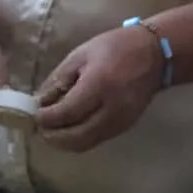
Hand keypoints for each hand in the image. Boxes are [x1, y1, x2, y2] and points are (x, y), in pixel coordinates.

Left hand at [35, 26, 165, 151]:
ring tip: (51, 131)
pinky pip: (96, 140)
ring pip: (84, 144)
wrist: (157, 54)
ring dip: (63, 142)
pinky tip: (68, 130)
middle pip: (74, 136)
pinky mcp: (125, 127)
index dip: (45, 119)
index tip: (34, 115)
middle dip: (51, 136)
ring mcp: (120, 121)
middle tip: (39, 128)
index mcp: (98, 85)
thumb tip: (39, 103)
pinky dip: (78, 140)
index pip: (65, 113)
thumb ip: (58, 80)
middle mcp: (111, 108)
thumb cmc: (116, 48)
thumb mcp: (81, 55)